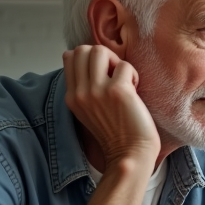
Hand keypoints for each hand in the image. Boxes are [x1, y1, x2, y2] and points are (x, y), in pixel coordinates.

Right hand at [62, 45, 158, 170]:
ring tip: (124, 81)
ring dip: (117, 62)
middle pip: (83, 49)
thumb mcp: (88, 110)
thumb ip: (84, 87)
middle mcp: (80, 92)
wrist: (130, 155)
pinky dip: (134, 75)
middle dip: (103, 56)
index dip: (90, 59)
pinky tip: (135, 91)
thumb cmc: (117, 133)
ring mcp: (97, 91)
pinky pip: (125, 65)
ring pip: (99, 51)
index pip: (70, 56)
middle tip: (115, 75)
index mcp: (71, 97)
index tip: (104, 75)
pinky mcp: (118, 91)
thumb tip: (86, 58)